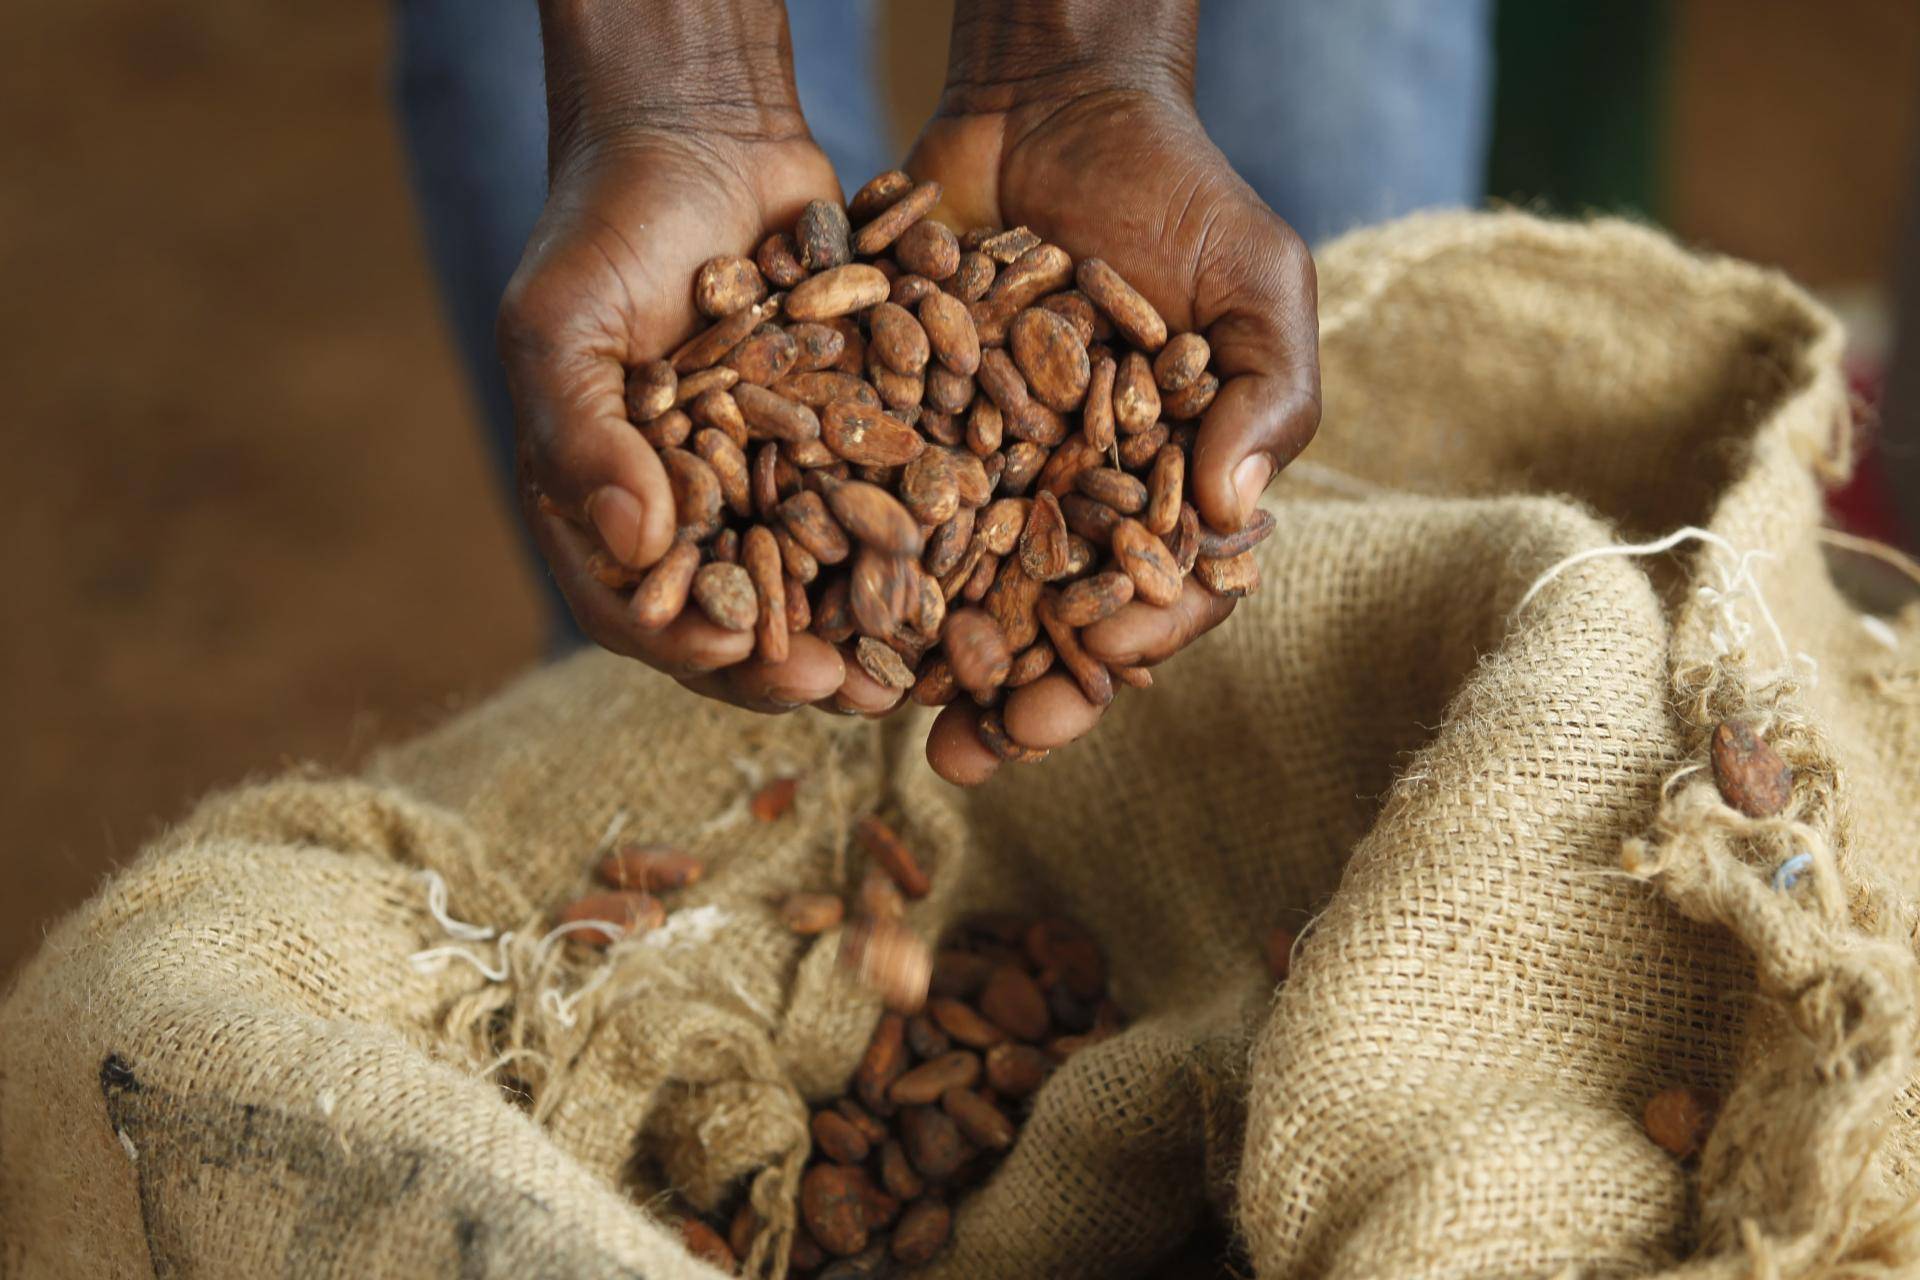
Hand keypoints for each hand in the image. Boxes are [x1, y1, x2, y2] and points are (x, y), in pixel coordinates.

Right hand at [498, 3, 867, 713]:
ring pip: (817, 580)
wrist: (704, 134)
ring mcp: (769, 481)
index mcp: (602, 502)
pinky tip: (963, 570)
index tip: (736, 656)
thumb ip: (584, 434)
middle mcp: (691, 509)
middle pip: (737, 614)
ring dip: (862, 627)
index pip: (635, 605)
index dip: (684, 640)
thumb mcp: (566, 324)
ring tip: (914, 665)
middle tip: (847, 691)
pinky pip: (877, 504)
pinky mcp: (841, 441)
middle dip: (790, 661)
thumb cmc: (606, 225)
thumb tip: (639, 545)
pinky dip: (914, 542)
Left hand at [907, 83, 1319, 782]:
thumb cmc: (1179, 191)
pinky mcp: (912, 429)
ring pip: (958, 590)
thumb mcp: (1256, 279)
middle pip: (1048, 624)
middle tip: (971, 756)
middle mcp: (1077, 499)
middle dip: (1016, 697)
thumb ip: (1269, 392)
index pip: (1160, 598)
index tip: (1094, 678)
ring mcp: (991, 471)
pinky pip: (882, 509)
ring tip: (881, 712)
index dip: (1129, 648)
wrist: (1053, 105)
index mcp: (1170, 489)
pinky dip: (854, 563)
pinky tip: (820, 609)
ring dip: (924, 659)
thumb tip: (1237, 512)